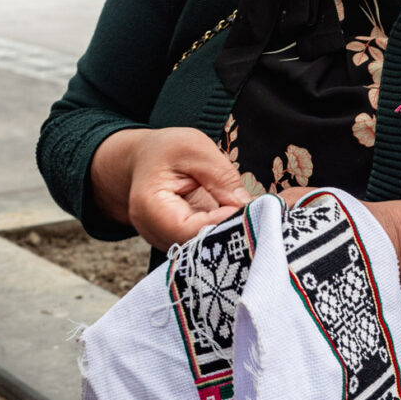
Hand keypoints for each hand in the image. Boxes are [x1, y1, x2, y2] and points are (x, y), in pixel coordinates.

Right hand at [90, 127, 251, 251]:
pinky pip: (202, 244)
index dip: (220, 223)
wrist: (143, 158)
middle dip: (228, 232)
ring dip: (227, 235)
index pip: (188, 229)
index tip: (246, 210)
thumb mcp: (196, 150)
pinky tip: (238, 221)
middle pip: (195, 245)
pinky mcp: (178, 241)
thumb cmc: (167, 150)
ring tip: (250, 217)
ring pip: (201, 249)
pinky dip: (221, 233)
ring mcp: (164, 239)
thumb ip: (221, 178)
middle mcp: (153, 231)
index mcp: (150, 207)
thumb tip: (246, 206)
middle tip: (257, 216)